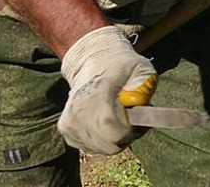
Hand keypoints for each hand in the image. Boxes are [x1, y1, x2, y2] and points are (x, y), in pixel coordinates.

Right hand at [58, 25, 156, 154]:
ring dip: (116, 138)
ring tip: (120, 116)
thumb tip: (138, 104)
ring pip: (102, 148)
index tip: (142, 117)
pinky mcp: (66, 130)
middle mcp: (78, 111)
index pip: (114, 130)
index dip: (133, 130)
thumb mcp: (140, 67)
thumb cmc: (121, 66)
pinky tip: (106, 121)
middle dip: (127, 135)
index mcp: (96, 94)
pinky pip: (92, 147)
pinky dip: (103, 139)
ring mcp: (69, 122)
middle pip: (109, 144)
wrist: (91, 61)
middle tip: (134, 118)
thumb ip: (143, 84)